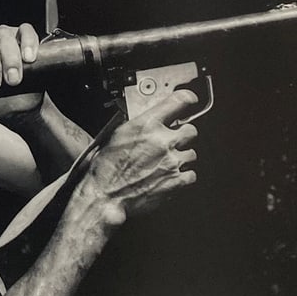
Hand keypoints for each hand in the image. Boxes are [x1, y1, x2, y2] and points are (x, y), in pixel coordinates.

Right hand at [83, 90, 198, 221]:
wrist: (104, 196)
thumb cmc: (104, 169)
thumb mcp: (114, 136)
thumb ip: (136, 125)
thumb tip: (146, 120)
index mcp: (146, 125)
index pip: (179, 101)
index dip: (187, 100)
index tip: (189, 101)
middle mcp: (162, 141)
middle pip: (190, 130)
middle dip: (182, 135)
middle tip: (171, 142)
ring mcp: (171, 162)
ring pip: (192, 154)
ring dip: (181, 157)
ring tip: (165, 163)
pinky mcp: (176, 181)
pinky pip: (191, 174)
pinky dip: (183, 176)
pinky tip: (168, 176)